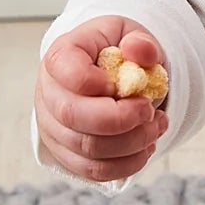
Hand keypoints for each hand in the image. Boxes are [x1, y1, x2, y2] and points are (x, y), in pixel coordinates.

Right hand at [35, 16, 167, 183]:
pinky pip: (94, 170)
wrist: (107, 74)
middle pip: (74, 117)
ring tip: (156, 126)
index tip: (130, 83)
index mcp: (61, 58)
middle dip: (122, 120)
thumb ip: (138, 40)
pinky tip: (145, 146)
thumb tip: (139, 50)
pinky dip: (127, 164)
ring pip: (87, 149)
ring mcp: (53, 128)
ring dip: (131, 143)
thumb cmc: (116, 52)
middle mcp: (48, 95)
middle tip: (151, 111)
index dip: (98, 82)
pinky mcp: (66, 154)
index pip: (68, 73)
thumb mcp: (129, 34)